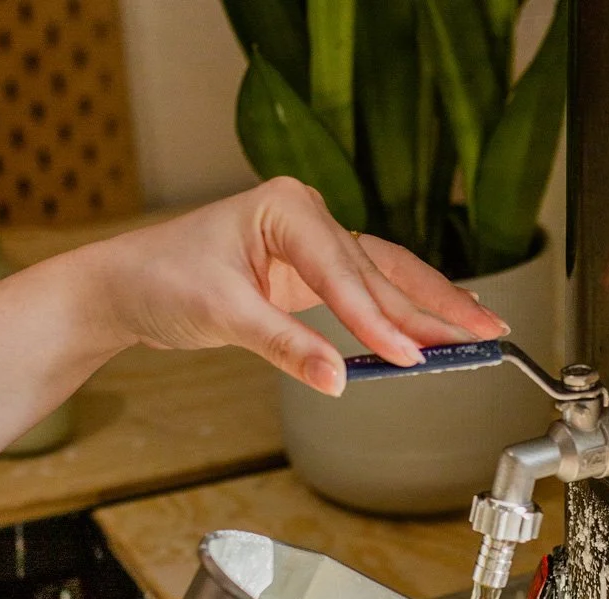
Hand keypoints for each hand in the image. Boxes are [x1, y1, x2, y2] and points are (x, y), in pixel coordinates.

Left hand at [90, 177, 508, 395]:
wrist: (126, 286)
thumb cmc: (161, 280)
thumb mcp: (222, 314)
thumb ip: (285, 347)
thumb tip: (337, 380)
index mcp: (287, 207)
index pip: (343, 270)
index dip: (376, 319)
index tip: (406, 355)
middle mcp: (308, 217)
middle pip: (381, 269)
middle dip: (432, 306)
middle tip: (482, 333)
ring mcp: (312, 244)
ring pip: (382, 281)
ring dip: (427, 310)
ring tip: (477, 331)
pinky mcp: (309, 274)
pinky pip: (363, 295)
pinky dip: (395, 317)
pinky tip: (430, 330)